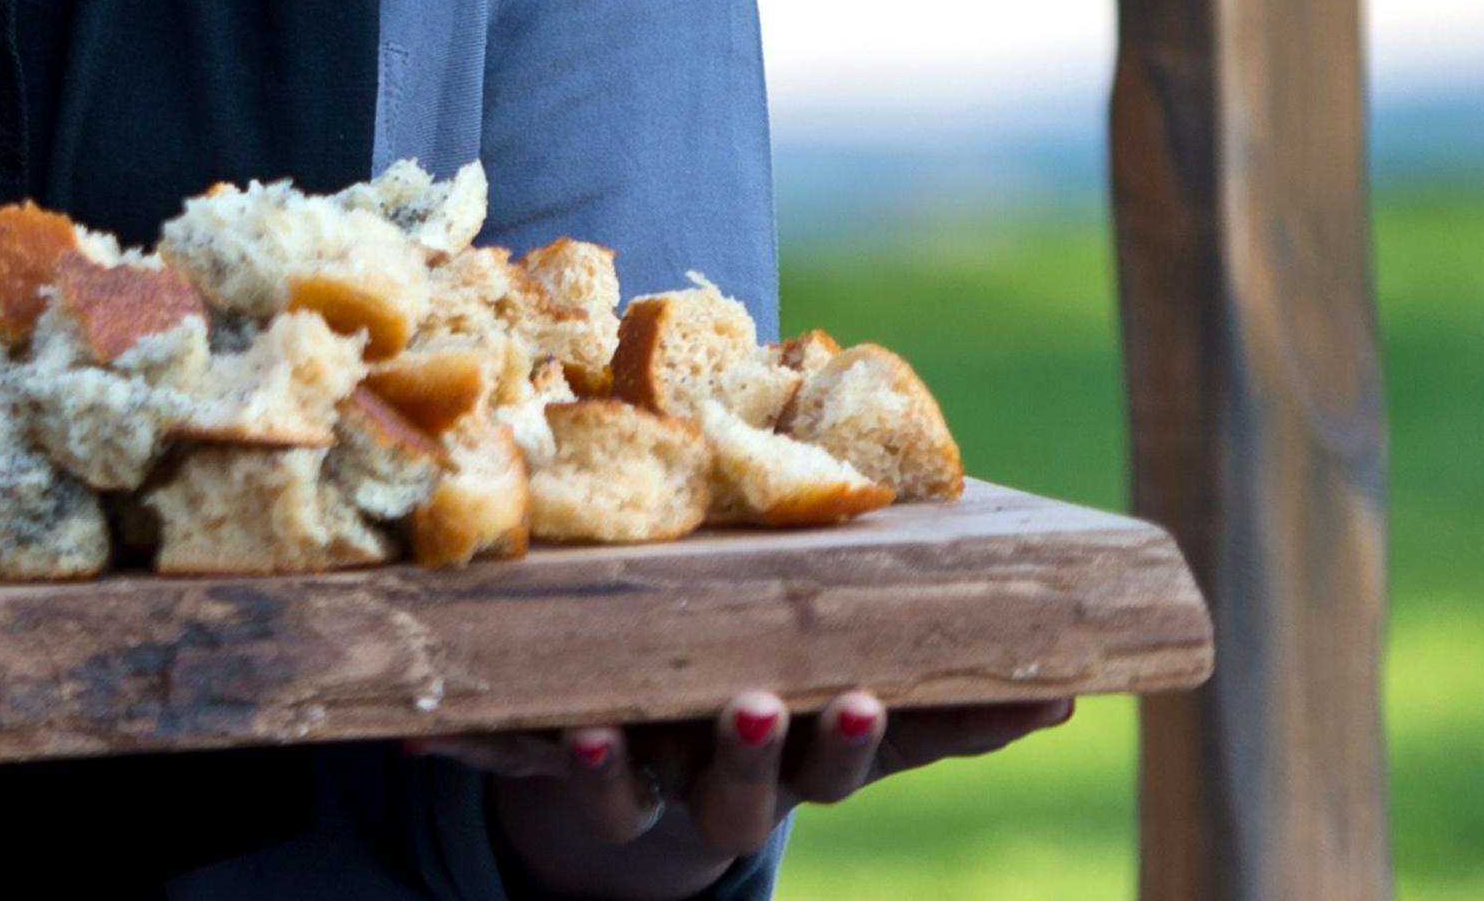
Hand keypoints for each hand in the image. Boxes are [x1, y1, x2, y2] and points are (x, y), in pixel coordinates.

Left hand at [415, 690, 1075, 897]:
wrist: (642, 793)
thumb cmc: (771, 728)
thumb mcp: (857, 719)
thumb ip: (948, 706)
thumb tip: (1070, 689)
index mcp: (784, 758)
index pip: (834, 762)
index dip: (847, 737)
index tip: (857, 695)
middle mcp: (700, 781)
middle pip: (732, 793)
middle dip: (748, 756)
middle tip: (754, 705)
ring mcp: (619, 782)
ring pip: (609, 791)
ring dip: (599, 770)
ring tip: (593, 735)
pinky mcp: (536, 763)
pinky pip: (495, 754)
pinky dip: (457, 740)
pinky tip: (413, 722)